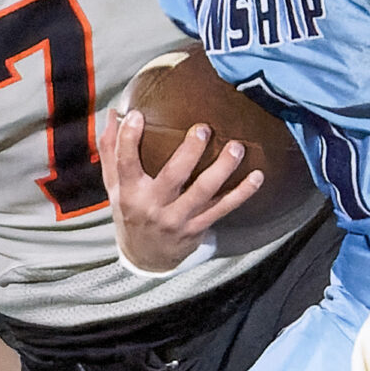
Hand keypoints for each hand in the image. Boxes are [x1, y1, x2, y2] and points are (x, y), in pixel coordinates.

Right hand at [106, 107, 266, 272]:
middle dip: (189, 152)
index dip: (128, 139)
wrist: (145, 256)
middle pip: (172, 176)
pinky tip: (257, 176)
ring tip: (236, 147)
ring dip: (222, 168)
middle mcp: (153, 206)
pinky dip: (242, 193)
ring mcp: (177, 218)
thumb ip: (112, 151)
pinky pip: (223, 209)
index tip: (136, 115)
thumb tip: (113, 114)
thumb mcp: (114, 186)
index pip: (125, 163)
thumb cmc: (131, 211)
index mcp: (129, 192)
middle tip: (203, 128)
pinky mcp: (197, 228)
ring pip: (203, 192)